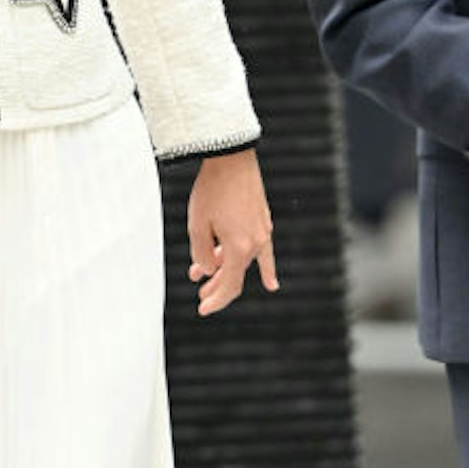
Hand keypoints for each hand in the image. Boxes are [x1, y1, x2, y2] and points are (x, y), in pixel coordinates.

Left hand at [187, 149, 277, 315]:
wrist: (231, 157)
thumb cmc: (211, 189)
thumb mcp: (197, 224)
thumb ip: (201, 253)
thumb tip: (208, 271)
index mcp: (239, 247)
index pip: (229, 285)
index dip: (216, 300)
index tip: (201, 309)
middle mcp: (256, 243)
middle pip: (236, 275)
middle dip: (217, 288)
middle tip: (200, 296)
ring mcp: (262, 232)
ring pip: (244, 261)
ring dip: (224, 270)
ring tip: (204, 277)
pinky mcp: (263, 221)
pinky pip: (263, 251)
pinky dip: (264, 267)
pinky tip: (271, 284)